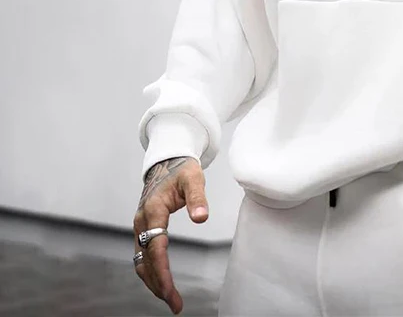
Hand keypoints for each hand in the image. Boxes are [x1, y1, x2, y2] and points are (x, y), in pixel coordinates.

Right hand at [133, 156, 207, 314]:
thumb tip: (201, 218)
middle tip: (175, 304)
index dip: (162, 271)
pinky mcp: (143, 228)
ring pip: (141, 261)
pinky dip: (151, 271)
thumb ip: (197, 198)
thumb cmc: (181, 168)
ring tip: (170, 299)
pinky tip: (162, 282)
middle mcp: (142, 220)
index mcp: (153, 209)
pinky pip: (143, 255)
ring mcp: (140, 225)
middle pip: (146, 260)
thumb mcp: (194, 178)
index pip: (156, 247)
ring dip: (153, 281)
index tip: (170, 291)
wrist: (167, 160)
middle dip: (158, 284)